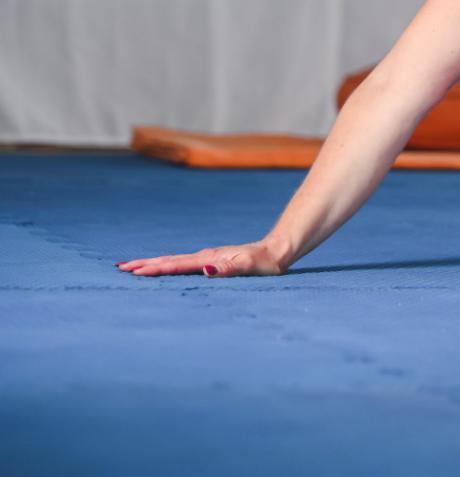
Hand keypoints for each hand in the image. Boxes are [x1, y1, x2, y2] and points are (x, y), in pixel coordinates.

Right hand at [116, 240, 286, 277]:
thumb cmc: (265, 263)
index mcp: (209, 259)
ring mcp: (205, 258)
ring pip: (173, 261)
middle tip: (120, 268)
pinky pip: (181, 264)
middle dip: (145, 264)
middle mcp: (204, 257)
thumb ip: (229, 268)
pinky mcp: (209, 261)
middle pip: (169, 260)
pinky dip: (165, 265)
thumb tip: (204, 269)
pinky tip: (161, 268)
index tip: (134, 271)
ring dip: (151, 264)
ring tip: (130, 267)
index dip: (155, 269)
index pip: (176, 265)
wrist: (276, 251)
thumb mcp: (250, 267)